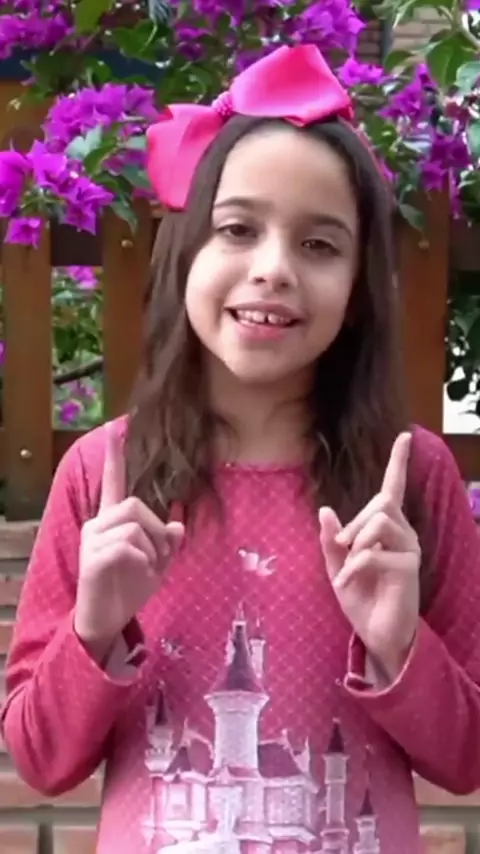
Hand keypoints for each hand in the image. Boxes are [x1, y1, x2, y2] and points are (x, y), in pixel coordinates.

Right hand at [74, 423, 183, 660]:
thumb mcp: (156, 565)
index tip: (115, 429)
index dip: (114, 458)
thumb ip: (168, 545)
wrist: (105, 621)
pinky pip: (128, 546)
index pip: (112, 483)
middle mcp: (98, 525)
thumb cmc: (128, 589)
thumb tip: (179, 527)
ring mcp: (92, 541)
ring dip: (152, 549)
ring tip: (148, 569)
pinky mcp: (92, 559)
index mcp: (112, 522)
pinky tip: (138, 576)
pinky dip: (143, 562)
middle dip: (157, 530)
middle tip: (160, 557)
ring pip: (135, 526)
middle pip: (135, 505)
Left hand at [319, 432, 420, 681]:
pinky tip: (348, 581)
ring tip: (348, 567)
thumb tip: (325, 510)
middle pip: (381, 501)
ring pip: (380, 521)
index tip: (405, 436)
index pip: (394, 488)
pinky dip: (353, 566)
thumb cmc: (360, 597)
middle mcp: (403, 533)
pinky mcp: (408, 568)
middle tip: (341, 547)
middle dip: (354, 521)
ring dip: (355, 542)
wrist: (376, 634)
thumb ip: (331, 539)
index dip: (398, 462)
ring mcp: (409, 549)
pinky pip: (374, 552)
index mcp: (386, 528)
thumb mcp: (336, 565)